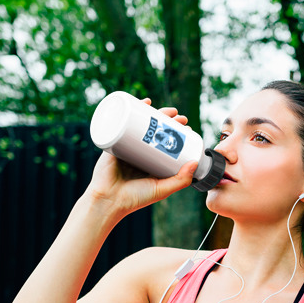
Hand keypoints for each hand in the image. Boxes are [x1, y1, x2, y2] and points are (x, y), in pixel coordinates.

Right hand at [85, 98, 197, 217]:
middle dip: (169, 121)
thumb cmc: (135, 198)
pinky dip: (132, 109)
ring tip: (168, 110)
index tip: (187, 128)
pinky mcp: (114, 141)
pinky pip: (122, 122)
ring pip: (142, 124)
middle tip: (180, 117)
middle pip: (156, 130)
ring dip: (155, 112)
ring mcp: (126, 145)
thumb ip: (181, 180)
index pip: (166, 143)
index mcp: (151, 162)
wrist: (108, 200)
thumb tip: (195, 162)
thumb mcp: (162, 189)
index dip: (177, 134)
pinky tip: (143, 101)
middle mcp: (139, 152)